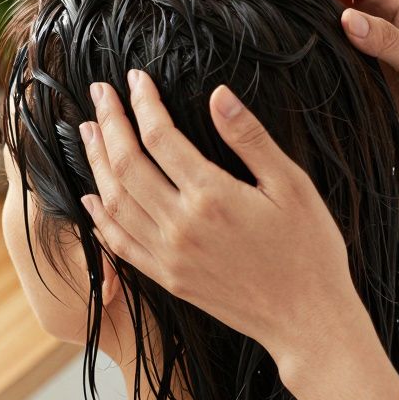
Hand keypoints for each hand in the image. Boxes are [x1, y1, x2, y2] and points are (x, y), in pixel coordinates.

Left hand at [79, 69, 368, 365]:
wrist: (307, 321)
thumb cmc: (309, 251)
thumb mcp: (292, 185)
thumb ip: (249, 139)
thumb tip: (218, 95)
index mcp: (212, 196)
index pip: (160, 137)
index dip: (142, 103)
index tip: (135, 78)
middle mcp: (180, 226)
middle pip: (126, 164)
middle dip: (109, 123)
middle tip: (99, 92)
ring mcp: (169, 256)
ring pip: (114, 202)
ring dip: (96, 163)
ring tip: (89, 132)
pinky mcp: (168, 279)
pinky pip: (119, 244)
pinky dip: (100, 217)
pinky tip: (93, 198)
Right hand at [273, 0, 398, 148]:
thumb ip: (385, 41)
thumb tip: (346, 18)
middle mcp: (375, 5)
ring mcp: (367, 27)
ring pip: (320, 3)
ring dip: (292, 0)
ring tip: (252, 2)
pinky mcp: (362, 51)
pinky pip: (325, 32)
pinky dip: (302, 29)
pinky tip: (278, 36)